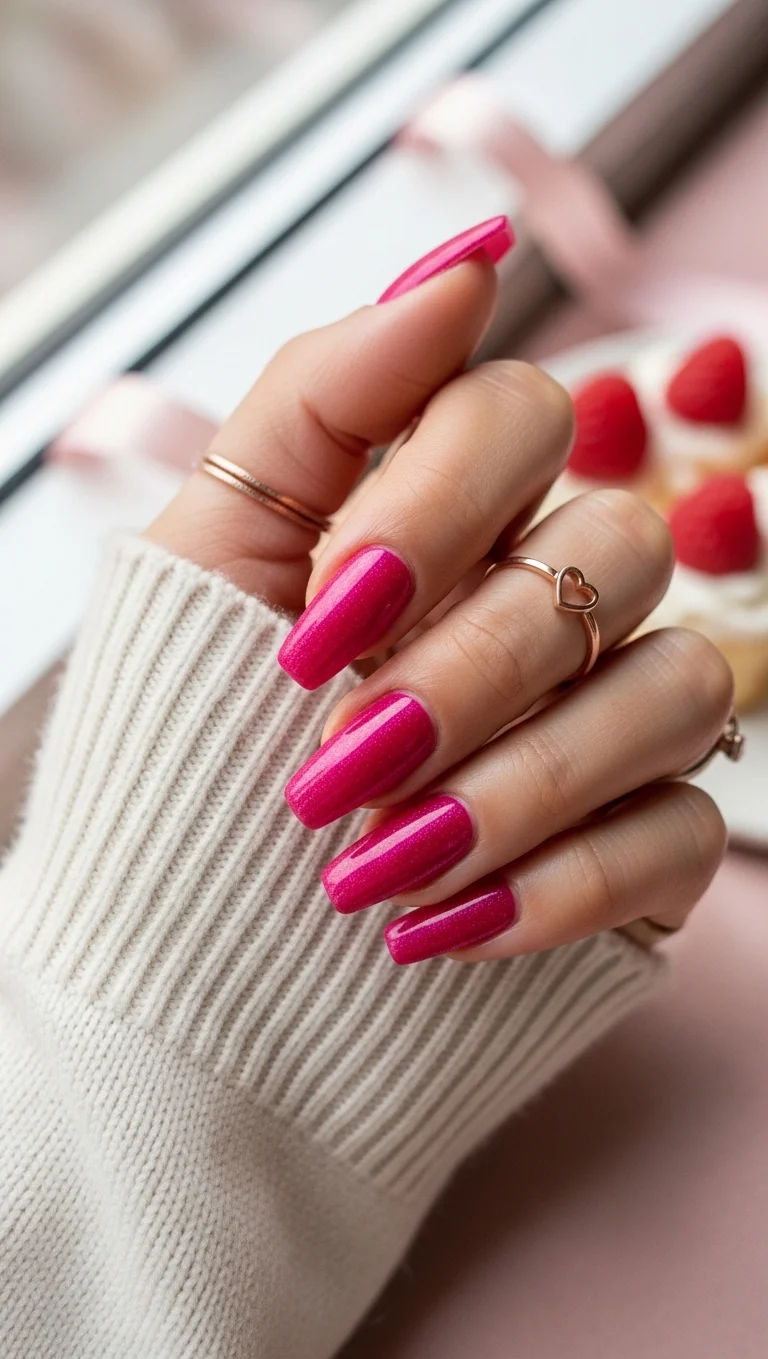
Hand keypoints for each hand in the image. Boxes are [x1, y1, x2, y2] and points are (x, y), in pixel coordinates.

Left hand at [148, 221, 729, 964]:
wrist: (180, 967)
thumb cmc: (183, 759)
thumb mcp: (204, 561)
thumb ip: (322, 401)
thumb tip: (467, 266)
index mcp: (449, 518)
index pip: (523, 414)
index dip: (434, 505)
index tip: (319, 621)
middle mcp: (549, 601)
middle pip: (615, 549)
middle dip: (470, 665)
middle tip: (337, 760)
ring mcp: (606, 725)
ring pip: (674, 689)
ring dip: (519, 783)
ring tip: (375, 868)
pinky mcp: (642, 850)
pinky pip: (682, 832)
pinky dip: (562, 886)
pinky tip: (441, 927)